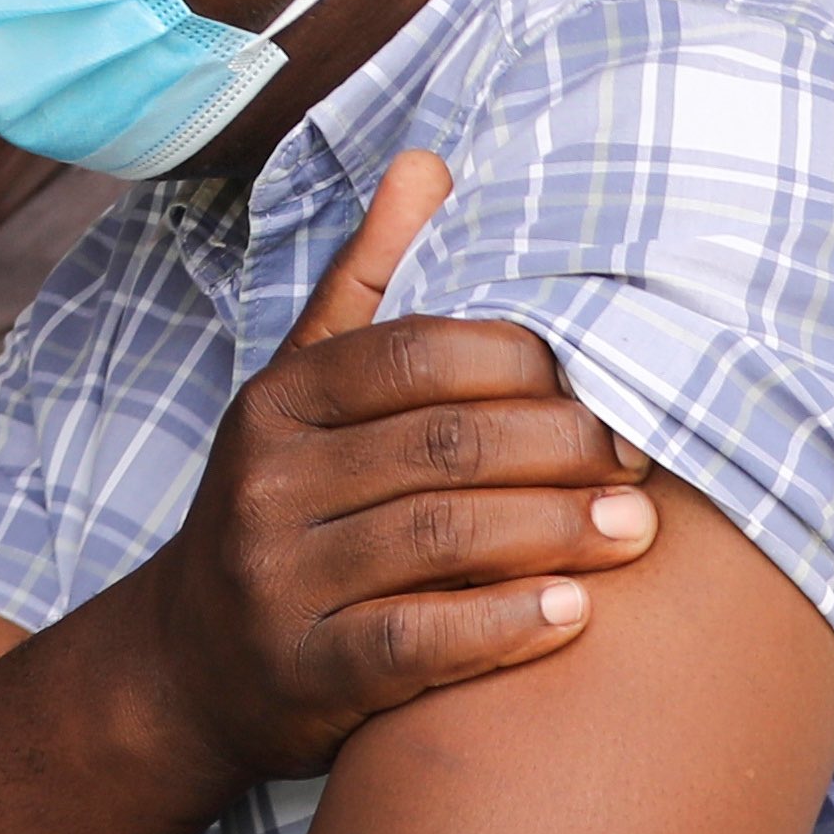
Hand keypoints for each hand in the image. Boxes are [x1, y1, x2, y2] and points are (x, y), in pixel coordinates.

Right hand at [141, 150, 654, 789]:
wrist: (190, 662)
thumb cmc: (285, 507)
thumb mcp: (301, 392)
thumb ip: (368, 283)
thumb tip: (428, 163)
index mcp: (277, 402)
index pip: (412, 354)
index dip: (523, 363)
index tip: (603, 382)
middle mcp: (266, 481)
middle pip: (439, 446)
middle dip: (559, 449)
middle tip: (643, 462)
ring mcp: (277, 578)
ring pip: (436, 539)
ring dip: (554, 532)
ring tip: (636, 531)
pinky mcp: (302, 670)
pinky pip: (415, 642)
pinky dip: (503, 627)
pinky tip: (573, 615)